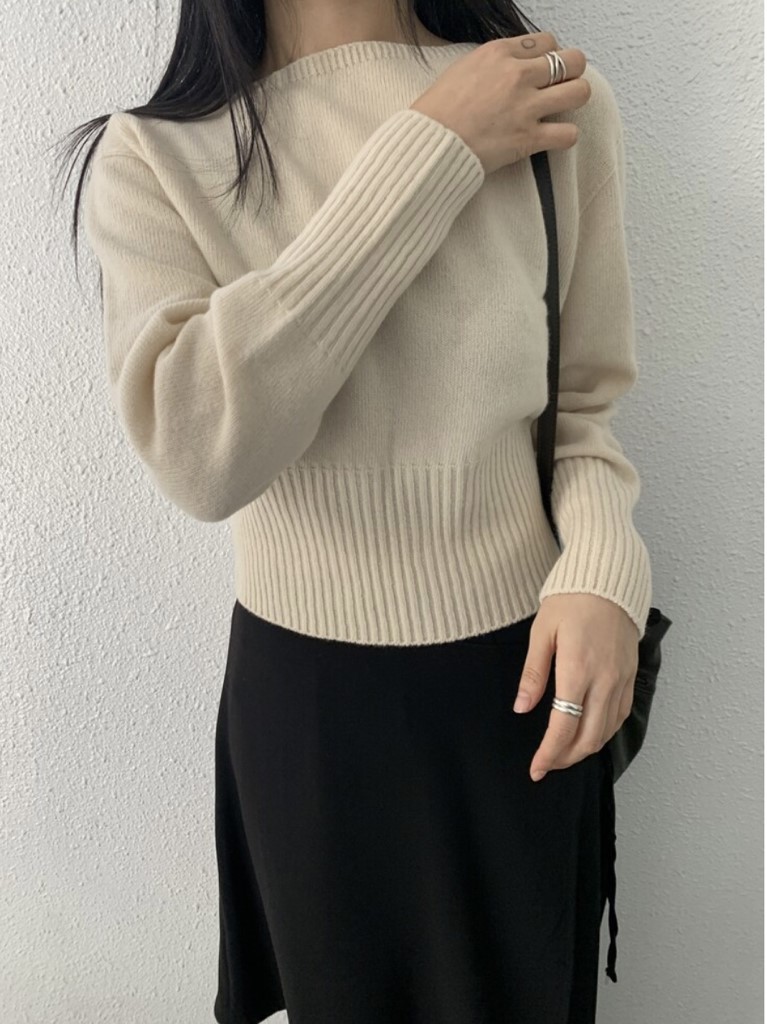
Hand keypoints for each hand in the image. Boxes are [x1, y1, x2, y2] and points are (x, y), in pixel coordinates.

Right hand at [409, 33, 590, 174]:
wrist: (428, 144)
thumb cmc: (436, 113)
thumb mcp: (462, 69)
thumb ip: (493, 64)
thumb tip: (510, 66)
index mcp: (499, 53)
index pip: (547, 41)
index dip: (549, 56)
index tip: (542, 70)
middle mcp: (517, 75)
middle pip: (572, 60)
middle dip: (571, 72)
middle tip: (560, 86)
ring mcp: (525, 107)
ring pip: (580, 91)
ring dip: (574, 99)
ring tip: (562, 109)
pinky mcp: (528, 139)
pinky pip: (569, 134)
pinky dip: (565, 137)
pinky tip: (554, 138)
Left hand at [513, 594, 639, 781]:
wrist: (609, 579)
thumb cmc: (570, 601)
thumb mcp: (542, 633)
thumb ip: (533, 674)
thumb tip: (522, 708)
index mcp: (578, 670)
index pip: (564, 727)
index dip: (549, 754)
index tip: (535, 768)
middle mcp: (604, 680)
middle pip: (589, 738)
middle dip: (566, 758)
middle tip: (546, 765)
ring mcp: (622, 679)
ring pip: (607, 731)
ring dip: (585, 749)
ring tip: (563, 754)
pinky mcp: (631, 674)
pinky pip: (621, 715)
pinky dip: (604, 732)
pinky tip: (589, 733)